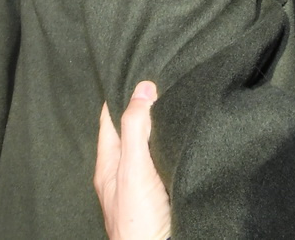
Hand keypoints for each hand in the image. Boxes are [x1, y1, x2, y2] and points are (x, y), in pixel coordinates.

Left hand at [95, 81, 169, 239]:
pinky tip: (185, 145)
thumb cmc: (137, 220)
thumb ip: (135, 129)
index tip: (136, 74)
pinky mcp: (162, 198)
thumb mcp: (133, 168)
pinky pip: (165, 165)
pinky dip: (172, 151)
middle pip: (131, 133)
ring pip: (149, 150)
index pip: (110, 120)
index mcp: (109, 165)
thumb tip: (142, 88)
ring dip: (160, 132)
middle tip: (163, 85)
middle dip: (144, 111)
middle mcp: (123, 175)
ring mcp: (142, 188)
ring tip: (176, 108)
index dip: (121, 96)